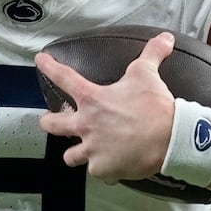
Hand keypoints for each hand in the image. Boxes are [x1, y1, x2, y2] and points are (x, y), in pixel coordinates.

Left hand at [36, 31, 178, 179]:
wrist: (171, 138)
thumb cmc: (156, 107)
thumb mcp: (148, 74)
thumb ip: (152, 54)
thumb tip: (164, 38)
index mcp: (92, 99)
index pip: (64, 78)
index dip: (48, 67)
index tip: (40, 61)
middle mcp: (86, 125)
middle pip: (52, 125)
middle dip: (48, 122)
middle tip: (50, 120)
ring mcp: (92, 149)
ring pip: (70, 156)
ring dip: (75, 153)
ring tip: (80, 151)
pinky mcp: (103, 168)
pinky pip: (96, 172)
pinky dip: (103, 169)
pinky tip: (109, 166)